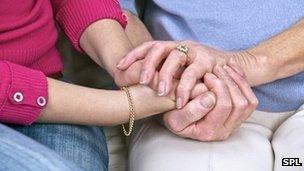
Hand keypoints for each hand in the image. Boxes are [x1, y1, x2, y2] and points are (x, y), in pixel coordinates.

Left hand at [117, 41, 235, 107]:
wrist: (230, 67)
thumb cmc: (199, 72)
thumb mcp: (179, 70)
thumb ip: (164, 73)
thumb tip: (137, 83)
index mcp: (171, 47)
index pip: (149, 46)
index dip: (133, 55)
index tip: (120, 67)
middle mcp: (181, 46)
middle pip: (160, 47)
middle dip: (149, 64)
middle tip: (143, 81)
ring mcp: (195, 52)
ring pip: (176, 57)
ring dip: (166, 75)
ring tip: (160, 92)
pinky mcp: (208, 62)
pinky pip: (194, 73)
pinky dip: (185, 88)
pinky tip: (179, 101)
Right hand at [162, 64, 257, 140]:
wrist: (176, 117)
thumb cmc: (173, 116)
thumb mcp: (173, 117)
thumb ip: (189, 112)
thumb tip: (210, 98)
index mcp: (208, 132)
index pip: (224, 106)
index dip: (219, 87)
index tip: (207, 75)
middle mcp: (224, 131)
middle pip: (239, 104)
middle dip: (229, 82)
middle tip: (216, 69)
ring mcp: (233, 125)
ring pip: (247, 102)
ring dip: (237, 81)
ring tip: (223, 69)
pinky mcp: (238, 117)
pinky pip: (251, 100)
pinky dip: (243, 83)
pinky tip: (232, 69)